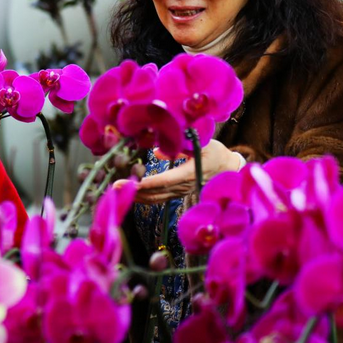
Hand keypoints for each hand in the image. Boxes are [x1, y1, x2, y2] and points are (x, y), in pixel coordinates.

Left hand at [115, 139, 241, 204]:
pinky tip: (131, 193)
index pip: (162, 181)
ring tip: (118, 191)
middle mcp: (183, 187)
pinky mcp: (178, 193)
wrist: (229, 168)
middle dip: (133, 191)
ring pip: (155, 199)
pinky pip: (158, 198)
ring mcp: (181, 192)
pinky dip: (143, 197)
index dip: (144, 183)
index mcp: (188, 174)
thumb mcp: (200, 144)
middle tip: (113, 188)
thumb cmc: (215, 152)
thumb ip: (179, 147)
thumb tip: (157, 152)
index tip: (127, 183)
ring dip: (136, 196)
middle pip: (155, 193)